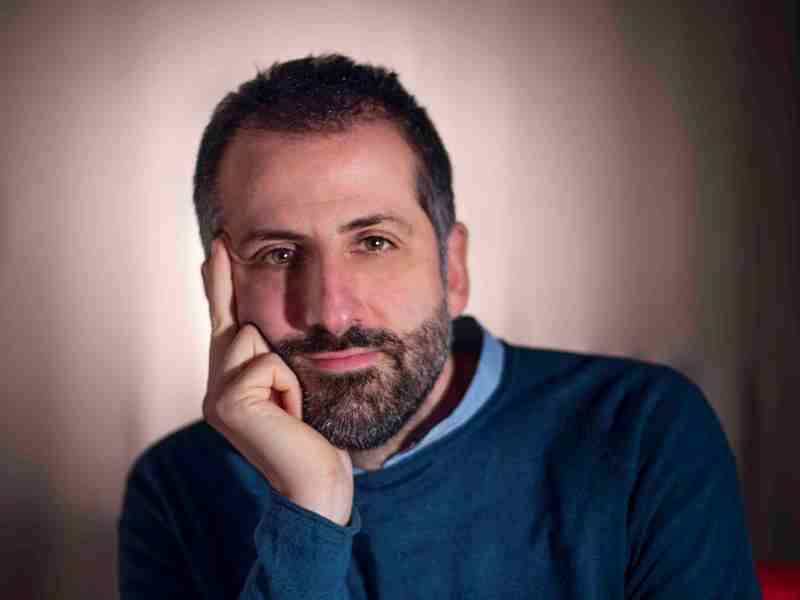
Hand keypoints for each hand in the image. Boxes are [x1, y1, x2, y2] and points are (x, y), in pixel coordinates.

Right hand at [201, 238, 353, 525]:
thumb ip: (275, 355)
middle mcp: (214, 384)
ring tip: (289, 409)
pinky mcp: (226, 401)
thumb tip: (271, 320)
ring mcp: (215, 393)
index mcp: (229, 379)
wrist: (317, 481)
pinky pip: (268, 363)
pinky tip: (288, 415)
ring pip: (254, 337)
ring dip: (286, 372)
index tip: (218, 240)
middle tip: (280, 390)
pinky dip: (289, 387)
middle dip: (273, 354)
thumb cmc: (316, 435)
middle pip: (242, 324)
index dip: (219, 279)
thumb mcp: (295, 384)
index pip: (224, 317)